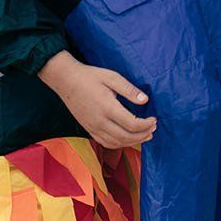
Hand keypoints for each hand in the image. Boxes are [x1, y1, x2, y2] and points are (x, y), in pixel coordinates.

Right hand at [39, 52, 156, 149]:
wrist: (66, 81)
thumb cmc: (90, 76)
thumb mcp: (112, 77)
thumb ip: (129, 90)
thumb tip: (145, 100)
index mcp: (107, 107)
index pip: (132, 124)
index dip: (146, 125)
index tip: (154, 119)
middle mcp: (100, 121)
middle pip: (126, 137)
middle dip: (143, 135)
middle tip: (153, 128)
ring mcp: (93, 127)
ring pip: (117, 143)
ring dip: (133, 142)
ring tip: (145, 135)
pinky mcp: (89, 129)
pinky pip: (106, 143)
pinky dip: (120, 144)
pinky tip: (127, 139)